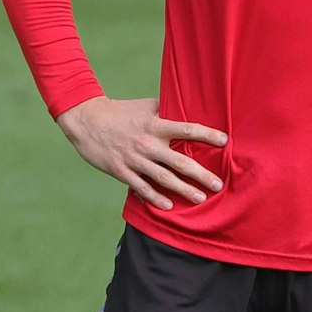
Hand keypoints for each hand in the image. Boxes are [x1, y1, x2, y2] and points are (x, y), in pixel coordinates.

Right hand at [56, 96, 227, 210]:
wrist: (87, 121)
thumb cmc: (121, 111)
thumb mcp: (146, 106)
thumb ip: (167, 111)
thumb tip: (190, 109)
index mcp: (156, 125)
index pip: (187, 129)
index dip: (207, 135)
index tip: (225, 141)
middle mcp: (147, 143)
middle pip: (179, 161)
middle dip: (200, 174)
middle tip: (218, 185)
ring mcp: (134, 159)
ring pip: (163, 178)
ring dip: (182, 189)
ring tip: (200, 198)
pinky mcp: (120, 170)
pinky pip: (140, 187)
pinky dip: (154, 197)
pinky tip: (168, 205)